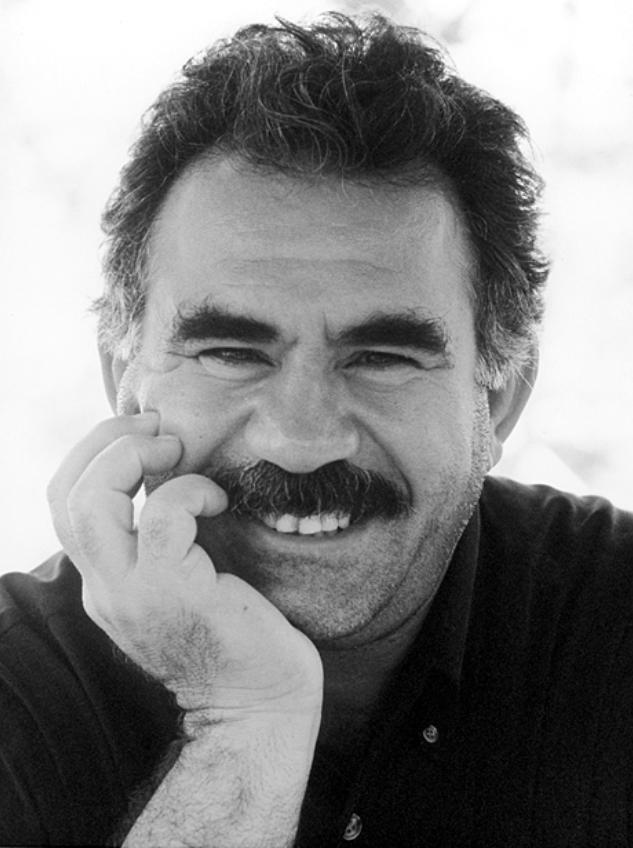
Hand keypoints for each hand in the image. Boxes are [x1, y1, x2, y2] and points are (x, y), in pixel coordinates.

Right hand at [47, 413, 322, 718]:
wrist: (257, 703)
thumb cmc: (233, 633)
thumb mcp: (181, 582)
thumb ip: (160, 540)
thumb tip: (170, 470)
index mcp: (105, 582)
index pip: (65, 504)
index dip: (94, 455)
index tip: (142, 431)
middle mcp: (105, 588)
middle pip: (65, 496)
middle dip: (105, 442)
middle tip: (157, 427)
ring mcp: (132, 593)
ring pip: (92, 503)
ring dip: (130, 455)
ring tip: (174, 447)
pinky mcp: (172, 592)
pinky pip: (163, 518)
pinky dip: (189, 491)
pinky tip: (218, 500)